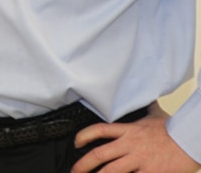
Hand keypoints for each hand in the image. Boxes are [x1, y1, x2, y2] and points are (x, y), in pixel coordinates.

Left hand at [72, 105, 199, 172]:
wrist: (190, 141)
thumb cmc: (174, 130)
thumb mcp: (155, 115)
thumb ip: (145, 110)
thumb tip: (143, 98)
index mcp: (129, 131)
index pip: (99, 130)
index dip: (83, 136)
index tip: (76, 143)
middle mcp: (130, 145)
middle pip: (99, 154)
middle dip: (83, 164)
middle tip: (75, 170)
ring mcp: (139, 161)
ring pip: (110, 171)